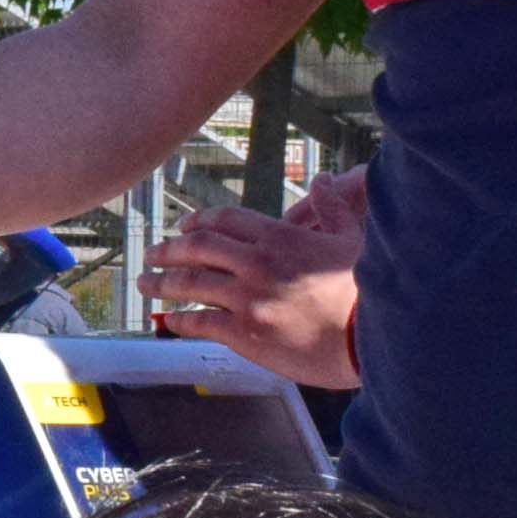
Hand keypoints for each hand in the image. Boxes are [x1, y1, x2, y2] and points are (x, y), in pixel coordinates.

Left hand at [144, 171, 366, 386]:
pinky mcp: (245, 333)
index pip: (225, 220)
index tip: (183, 226)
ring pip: (191, 284)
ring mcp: (247, 298)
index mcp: (279, 237)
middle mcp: (256, 263)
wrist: (372, 338)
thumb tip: (323, 179)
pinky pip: (200, 323)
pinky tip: (168, 320)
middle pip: (198, 247)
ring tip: (144, 283)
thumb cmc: (366, 291)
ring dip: (162, 282)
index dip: (198, 221)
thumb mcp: (351, 239)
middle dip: (169, 249)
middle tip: (152, 254)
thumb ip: (330, 208)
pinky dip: (179, 320)